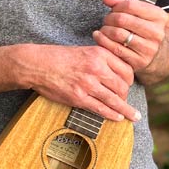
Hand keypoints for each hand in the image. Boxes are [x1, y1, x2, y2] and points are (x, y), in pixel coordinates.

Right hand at [20, 43, 137, 121]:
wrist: (35, 64)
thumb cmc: (57, 57)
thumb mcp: (83, 50)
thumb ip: (100, 59)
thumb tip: (115, 72)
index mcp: (100, 54)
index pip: (126, 70)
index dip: (130, 80)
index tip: (127, 85)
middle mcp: (97, 69)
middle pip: (122, 86)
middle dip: (126, 95)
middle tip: (125, 100)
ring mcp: (88, 84)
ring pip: (114, 99)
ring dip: (126, 110)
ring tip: (133, 117)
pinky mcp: (78, 97)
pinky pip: (100, 108)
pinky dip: (111, 114)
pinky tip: (118, 117)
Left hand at [92, 0, 167, 73]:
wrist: (151, 51)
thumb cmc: (139, 27)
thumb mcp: (136, 12)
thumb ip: (120, 2)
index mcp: (159, 17)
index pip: (130, 5)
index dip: (117, 5)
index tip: (113, 9)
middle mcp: (157, 33)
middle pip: (122, 19)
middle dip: (109, 18)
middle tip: (106, 20)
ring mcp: (149, 48)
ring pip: (117, 34)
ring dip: (105, 29)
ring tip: (104, 29)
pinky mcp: (139, 61)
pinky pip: (114, 48)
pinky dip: (102, 40)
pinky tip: (99, 36)